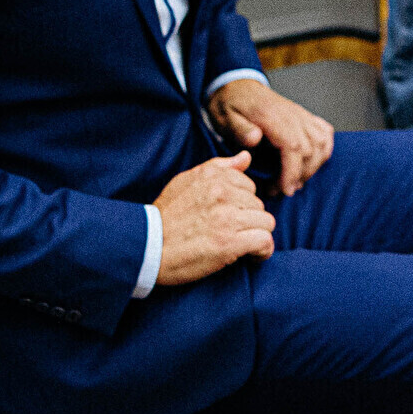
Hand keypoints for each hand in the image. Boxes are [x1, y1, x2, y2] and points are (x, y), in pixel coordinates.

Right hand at [155, 151, 275, 286]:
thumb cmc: (164, 218)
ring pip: (266, 222)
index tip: (231, 217)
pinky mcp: (230, 242)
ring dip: (257, 235)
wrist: (146, 248)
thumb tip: (246, 157)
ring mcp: (227, 217)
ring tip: (243, 246)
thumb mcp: (185, 182)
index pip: (248, 186)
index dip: (241, 204)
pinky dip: (262, 251)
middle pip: (258, 205)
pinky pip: (265, 241)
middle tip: (233, 234)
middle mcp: (222, 193)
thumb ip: (218, 168)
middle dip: (249, 220)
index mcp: (213, 177)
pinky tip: (252, 256)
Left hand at [212, 75, 336, 193]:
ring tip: (296, 181)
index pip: (293, 147)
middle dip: (300, 176)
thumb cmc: (230, 103)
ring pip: (322, 143)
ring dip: (313, 166)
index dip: (292, 172)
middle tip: (281, 190)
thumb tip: (255, 139)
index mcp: (272, 117)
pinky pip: (325, 132)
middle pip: (311, 149)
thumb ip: (239, 129)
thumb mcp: (224, 116)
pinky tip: (312, 161)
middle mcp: (292, 115)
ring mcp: (300, 115)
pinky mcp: (303, 116)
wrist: (236, 84)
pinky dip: (324, 149)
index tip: (283, 190)